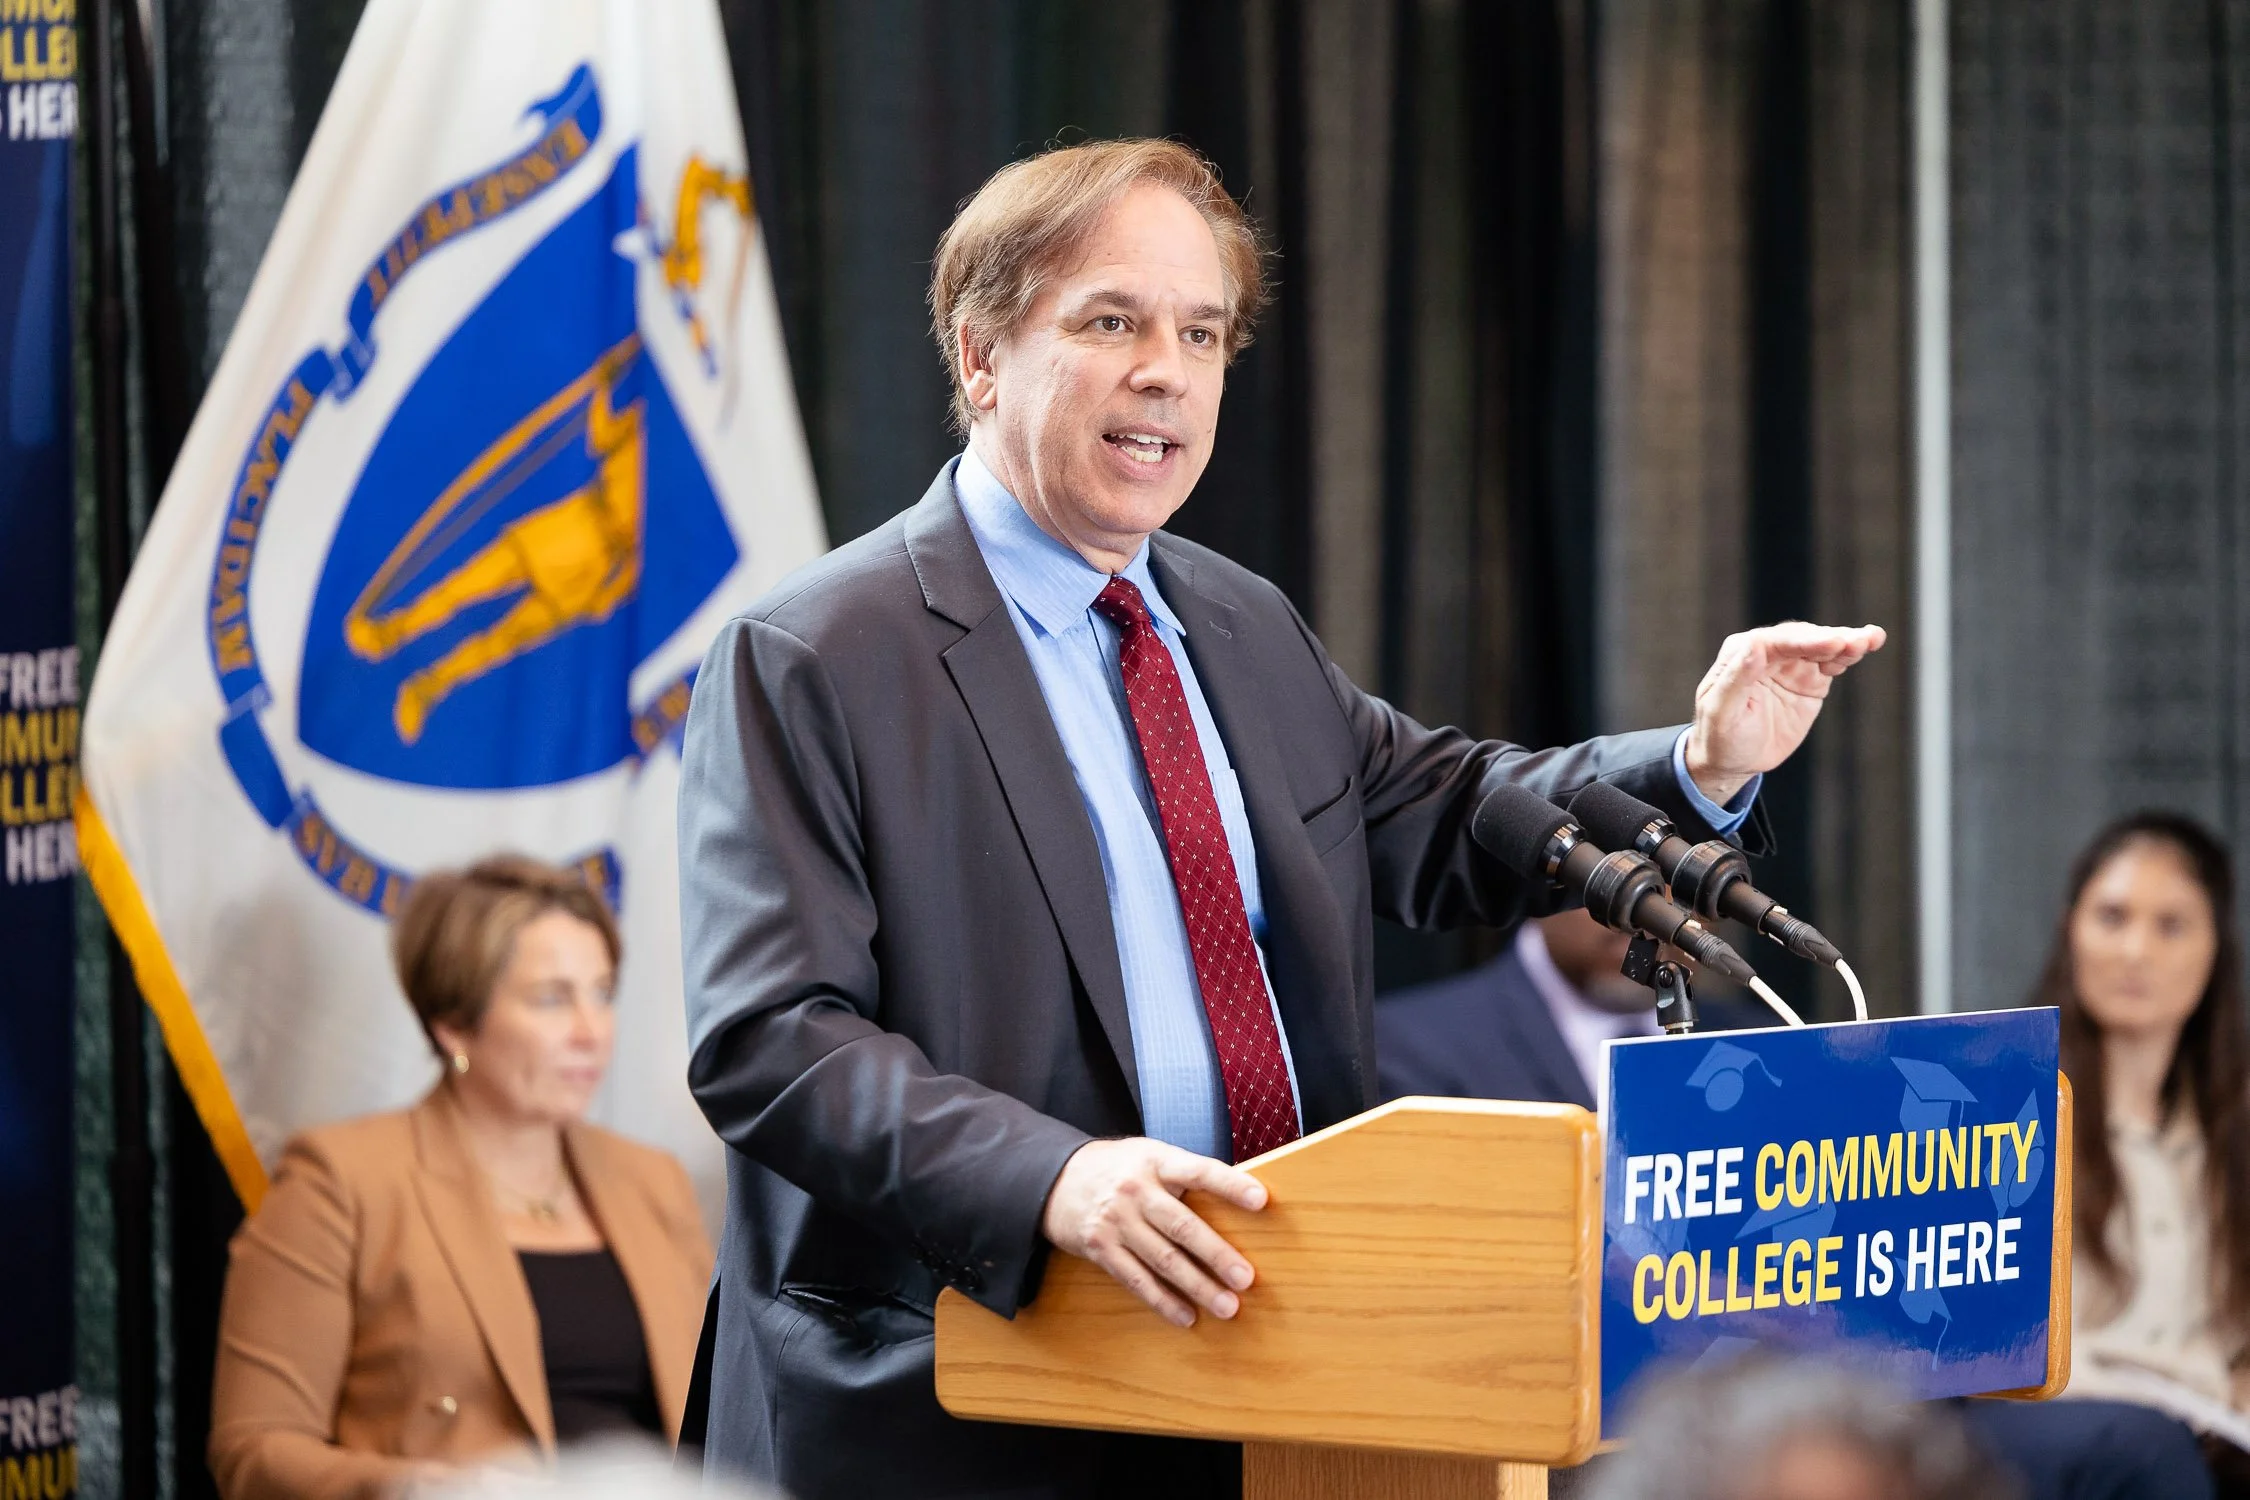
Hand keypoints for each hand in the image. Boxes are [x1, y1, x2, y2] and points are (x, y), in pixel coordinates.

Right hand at [1040, 1137, 1266, 1327]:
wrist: (1055, 1179)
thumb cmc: (1119, 1168)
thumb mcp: (1149, 1155)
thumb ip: (1185, 1173)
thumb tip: (1241, 1195)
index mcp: (1156, 1161)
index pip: (1199, 1171)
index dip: (1231, 1184)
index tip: (1262, 1200)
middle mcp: (1136, 1190)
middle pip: (1182, 1225)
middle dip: (1217, 1254)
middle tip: (1247, 1279)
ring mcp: (1116, 1221)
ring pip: (1163, 1259)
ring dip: (1197, 1286)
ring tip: (1227, 1306)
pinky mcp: (1100, 1248)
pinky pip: (1136, 1280)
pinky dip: (1163, 1301)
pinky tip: (1186, 1316)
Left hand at [1684, 621, 1886, 803]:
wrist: (1733, 760)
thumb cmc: (1719, 737)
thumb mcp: (1721, 712)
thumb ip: (1736, 678)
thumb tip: (1754, 645)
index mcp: (1741, 653)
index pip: (1776, 641)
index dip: (1805, 641)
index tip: (1832, 642)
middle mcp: (1767, 652)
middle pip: (1803, 639)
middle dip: (1831, 638)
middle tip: (1857, 641)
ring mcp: (1791, 665)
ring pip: (1821, 647)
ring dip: (1847, 641)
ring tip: (1872, 638)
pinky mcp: (1809, 680)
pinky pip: (1831, 663)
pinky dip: (1848, 655)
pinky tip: (1868, 645)